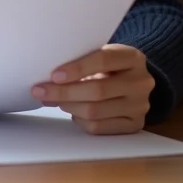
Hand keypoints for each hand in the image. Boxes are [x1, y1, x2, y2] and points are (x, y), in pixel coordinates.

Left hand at [32, 44, 153, 134]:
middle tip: (41, 91)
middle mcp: (141, 82)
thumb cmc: (109, 66)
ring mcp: (140, 106)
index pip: (104, 60)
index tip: (55, 75)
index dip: (77, 68)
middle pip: (98, 90)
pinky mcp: (134, 125)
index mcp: (133, 57)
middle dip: (64, 92)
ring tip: (54, 99)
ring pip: (95, 111)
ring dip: (68, 106)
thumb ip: (81, 60)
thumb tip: (47, 77)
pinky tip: (73, 111)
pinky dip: (79, 120)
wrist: (134, 82)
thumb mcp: (101, 54)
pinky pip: (98, 127)